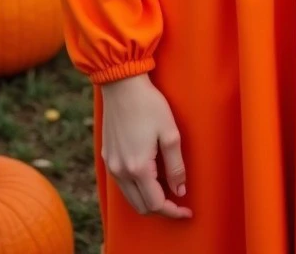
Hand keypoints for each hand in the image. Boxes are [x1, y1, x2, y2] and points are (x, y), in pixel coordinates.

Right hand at [100, 74, 192, 218]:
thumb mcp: (170, 133)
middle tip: (178, 203)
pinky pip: (122, 184)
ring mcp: (112, 164)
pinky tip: (149, 177)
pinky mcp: (107, 156)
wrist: (122, 84)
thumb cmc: (149, 104)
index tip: (187, 211)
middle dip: (161, 209)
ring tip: (166, 190)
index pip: (156, 204)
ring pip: (130, 197)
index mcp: (138, 167)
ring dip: (148, 200)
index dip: (173, 211)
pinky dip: (136, 188)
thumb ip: (176, 165)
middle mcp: (121, 171)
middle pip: (141, 206)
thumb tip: (180, 190)